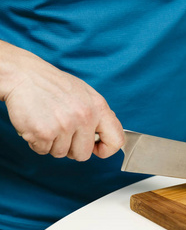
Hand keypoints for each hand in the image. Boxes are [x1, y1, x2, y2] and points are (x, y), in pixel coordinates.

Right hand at [0, 42, 123, 160]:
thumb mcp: (85, 94)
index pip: (117, 140)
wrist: (24, 75)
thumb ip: (98, 115)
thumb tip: (105, 135)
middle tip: (63, 133)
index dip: (106, 149)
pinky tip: (37, 125)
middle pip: (84, 154)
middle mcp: (85, 116)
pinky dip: (38, 142)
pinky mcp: (44, 132)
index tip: (96, 148)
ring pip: (62, 154)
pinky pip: (43, 151)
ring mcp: (65, 125)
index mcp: (98, 107)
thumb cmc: (54, 85)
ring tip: (49, 124)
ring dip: (53, 144)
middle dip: (72, 149)